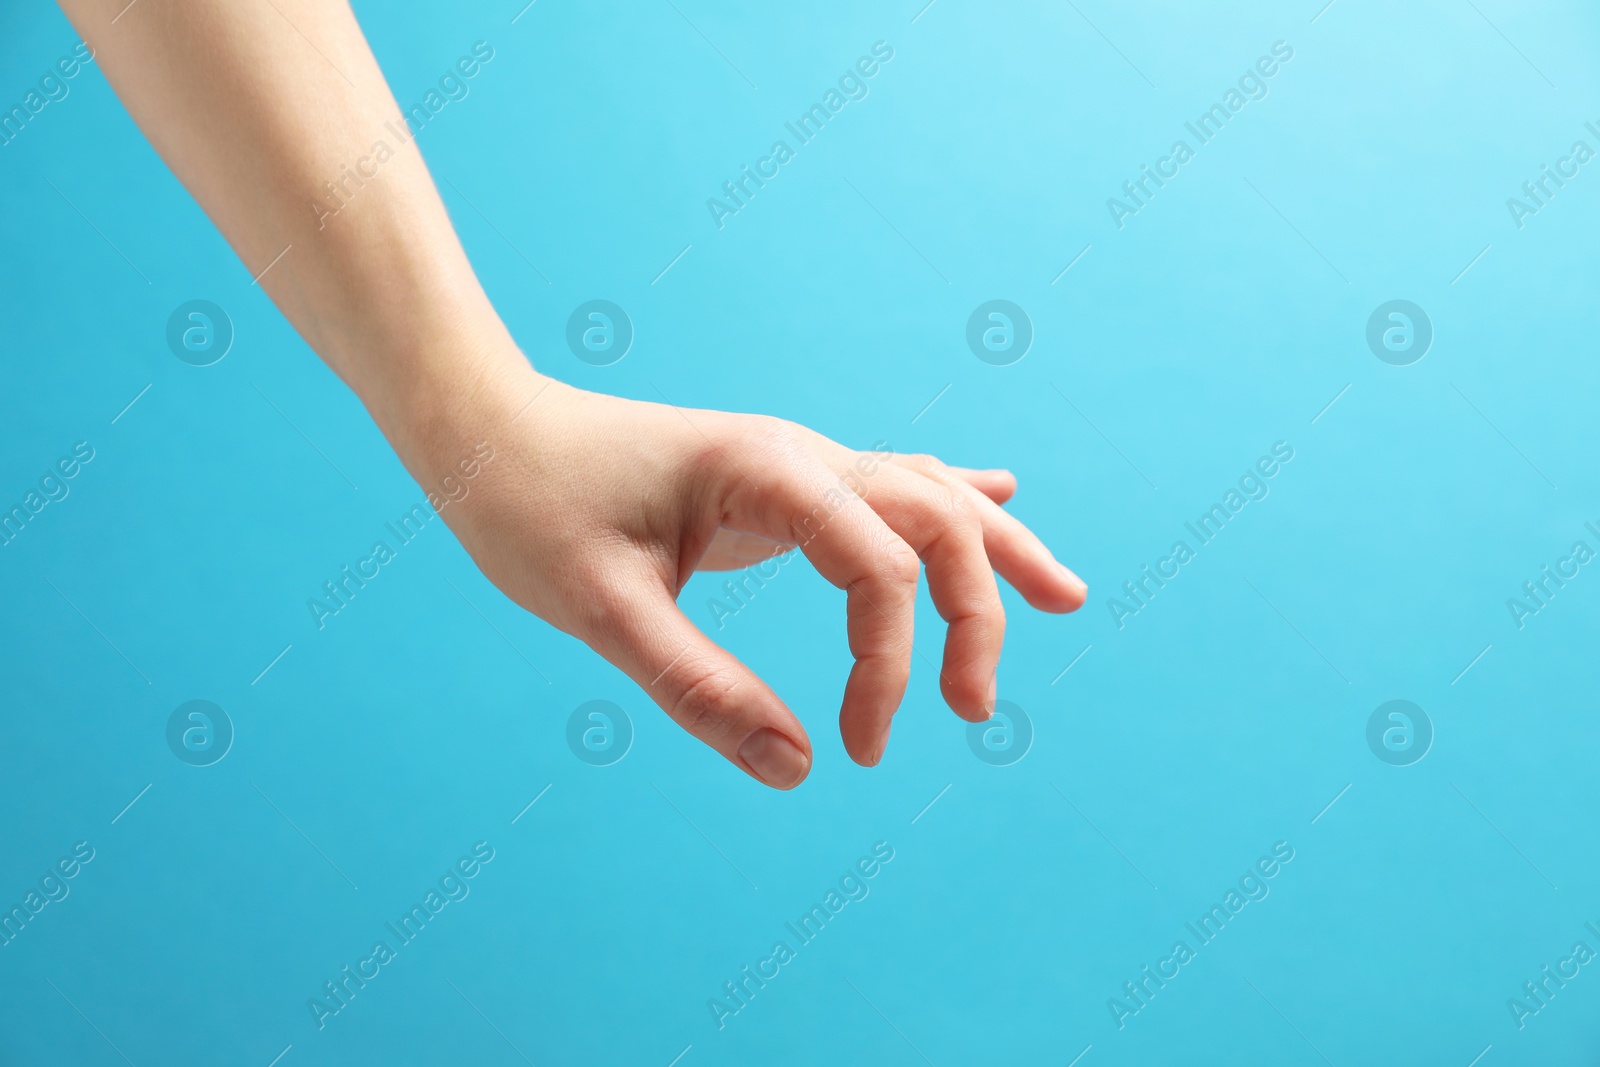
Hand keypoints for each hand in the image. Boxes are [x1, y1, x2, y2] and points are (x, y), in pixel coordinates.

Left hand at [410, 354, 1087, 789]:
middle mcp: (800, 455)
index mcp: (767, 472)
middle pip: (937, 519)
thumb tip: (797, 769)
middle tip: (974, 713)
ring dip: (997, 550)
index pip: (880, 567)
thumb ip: (696, 685)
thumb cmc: (529, 505)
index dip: (891, 665)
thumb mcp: (598, 608)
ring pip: (930, 494)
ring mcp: (796, 461)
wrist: (487, 428)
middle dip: (978, 612)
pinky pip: (891, 485)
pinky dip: (953, 502)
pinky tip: (1000, 492)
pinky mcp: (781, 480)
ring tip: (1067, 597)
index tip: (862, 749)